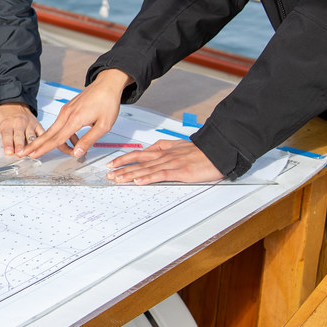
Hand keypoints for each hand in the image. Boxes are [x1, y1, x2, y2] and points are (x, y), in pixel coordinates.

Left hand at [0, 103, 42, 155]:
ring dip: (32, 145)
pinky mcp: (36, 125)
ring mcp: (29, 125)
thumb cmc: (3, 113)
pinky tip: (44, 146)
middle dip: (20, 146)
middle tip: (19, 154)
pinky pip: (41, 132)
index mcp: (7, 124)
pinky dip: (43, 139)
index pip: (7, 135)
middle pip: (20, 137)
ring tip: (31, 153)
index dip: (8, 144)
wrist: (14, 102)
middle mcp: (19, 124)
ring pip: (31, 136)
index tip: (9, 152)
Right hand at [22, 68, 133, 157]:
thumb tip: (78, 153)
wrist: (107, 84)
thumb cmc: (108, 102)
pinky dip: (63, 135)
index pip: (56, 139)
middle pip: (48, 134)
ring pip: (55, 130)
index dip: (43, 149)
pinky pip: (61, 125)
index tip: (32, 155)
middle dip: (35, 145)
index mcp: (75, 119)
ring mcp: (66, 110)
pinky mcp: (68, 108)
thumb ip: (89, 140)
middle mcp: (66, 114)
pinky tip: (75, 139)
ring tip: (72, 151)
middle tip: (24, 153)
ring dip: (57, 142)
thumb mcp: (104, 125)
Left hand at [107, 139, 222, 183]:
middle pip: (139, 162)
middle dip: (121, 169)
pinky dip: (148, 178)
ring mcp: (171, 163)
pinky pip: (161, 175)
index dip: (124, 159)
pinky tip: (138, 181)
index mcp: (163, 150)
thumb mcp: (178, 145)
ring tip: (117, 179)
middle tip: (108, 175)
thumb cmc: (200, 151)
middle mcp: (164, 156)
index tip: (111, 164)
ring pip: (146, 169)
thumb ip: (163, 147)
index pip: (139, 155)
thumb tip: (149, 150)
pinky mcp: (180, 171)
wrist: (218, 151)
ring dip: (130, 174)